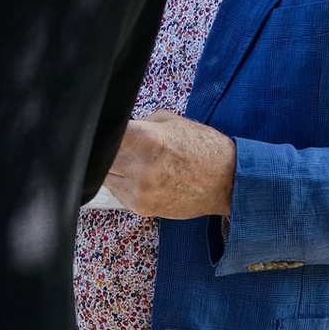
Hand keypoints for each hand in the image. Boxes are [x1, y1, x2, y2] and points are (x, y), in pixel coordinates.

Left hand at [99, 107, 236, 219]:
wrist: (228, 181)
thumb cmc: (203, 148)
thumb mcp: (171, 122)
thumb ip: (140, 123)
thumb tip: (117, 127)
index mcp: (146, 139)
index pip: (104, 134)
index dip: (100, 130)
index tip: (101, 129)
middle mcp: (139, 167)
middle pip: (100, 157)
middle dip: (105, 150)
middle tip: (117, 146)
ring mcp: (139, 190)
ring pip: (104, 177)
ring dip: (112, 168)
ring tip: (131, 161)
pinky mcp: (141, 207)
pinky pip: (117, 193)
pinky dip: (122, 184)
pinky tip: (139, 177)